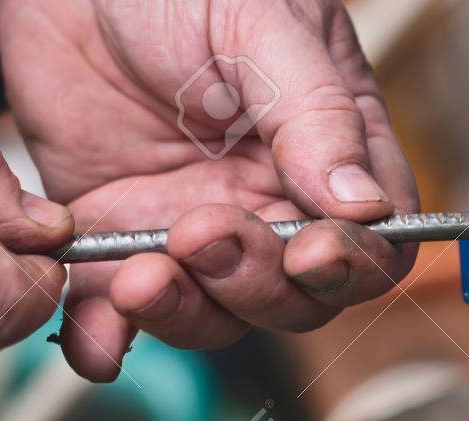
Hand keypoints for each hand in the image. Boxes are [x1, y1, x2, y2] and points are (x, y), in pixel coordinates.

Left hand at [0, 0, 419, 380]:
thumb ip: (315, 113)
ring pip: (217, 318)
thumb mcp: (260, 24)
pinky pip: (121, 317)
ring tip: (138, 272)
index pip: (374, 246)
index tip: (310, 250)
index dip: (352, 265)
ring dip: (183, 312)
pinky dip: (107, 339)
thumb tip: (366, 207)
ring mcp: (196, 234)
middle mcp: (271, 210)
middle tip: (201, 231)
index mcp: (329, 158)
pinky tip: (94, 340)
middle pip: (296, 298)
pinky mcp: (121, 247)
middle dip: (253, 282)